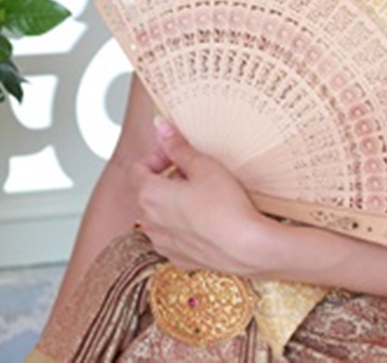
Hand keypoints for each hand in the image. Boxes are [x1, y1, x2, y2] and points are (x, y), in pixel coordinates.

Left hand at [131, 119, 268, 274]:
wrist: (247, 249)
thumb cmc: (226, 207)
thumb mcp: (203, 166)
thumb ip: (178, 146)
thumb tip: (160, 127)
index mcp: (150, 196)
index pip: (139, 168)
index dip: (158, 156)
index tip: (178, 153)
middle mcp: (150, 223)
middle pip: (149, 190)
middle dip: (169, 177)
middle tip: (196, 170)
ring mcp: (164, 243)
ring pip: (161, 214)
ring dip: (175, 201)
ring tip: (203, 195)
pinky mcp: (180, 258)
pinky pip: (174, 235)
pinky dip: (184, 224)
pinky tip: (207, 218)